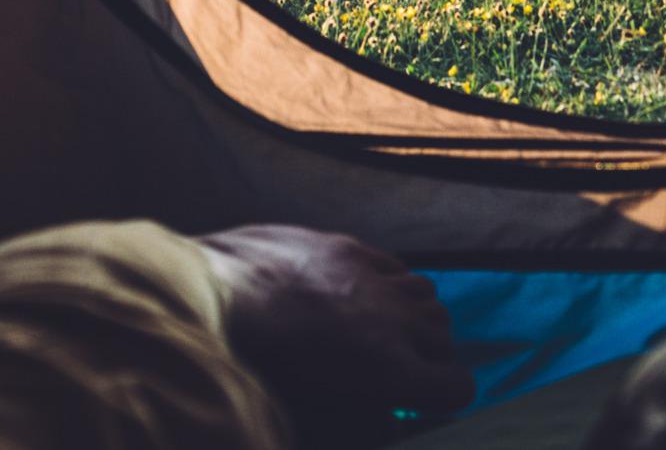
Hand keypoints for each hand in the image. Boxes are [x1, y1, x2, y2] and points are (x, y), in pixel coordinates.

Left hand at [198, 225, 473, 417]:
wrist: (207, 299)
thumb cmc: (251, 370)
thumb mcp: (312, 412)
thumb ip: (360, 417)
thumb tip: (385, 418)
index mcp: (391, 371)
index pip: (458, 385)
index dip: (446, 396)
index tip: (425, 401)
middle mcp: (396, 322)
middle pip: (445, 338)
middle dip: (431, 357)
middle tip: (401, 370)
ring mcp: (374, 279)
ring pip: (426, 295)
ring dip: (414, 316)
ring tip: (384, 330)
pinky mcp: (349, 248)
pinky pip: (395, 266)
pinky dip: (390, 283)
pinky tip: (363, 295)